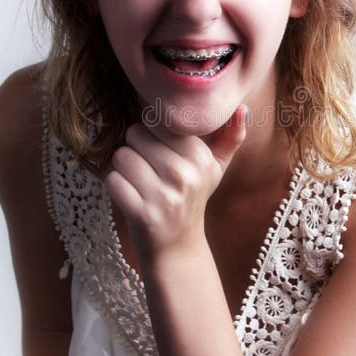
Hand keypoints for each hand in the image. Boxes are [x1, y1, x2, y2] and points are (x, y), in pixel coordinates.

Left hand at [104, 105, 247, 265]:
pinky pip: (113, 180)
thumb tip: (242, 107)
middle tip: (148, 169)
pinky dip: (115, 186)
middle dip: (135, 149)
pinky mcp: (142, 214)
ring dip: (123, 168)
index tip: (160, 152)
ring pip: (121, 156)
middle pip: (134, 134)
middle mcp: (185, 175)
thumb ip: (229, 136)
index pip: (157, 121)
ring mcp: (164, 196)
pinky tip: (131, 195)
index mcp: (201, 158)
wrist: (178, 248)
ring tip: (139, 182)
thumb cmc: (192, 199)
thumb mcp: (214, 168)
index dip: (151, 133)